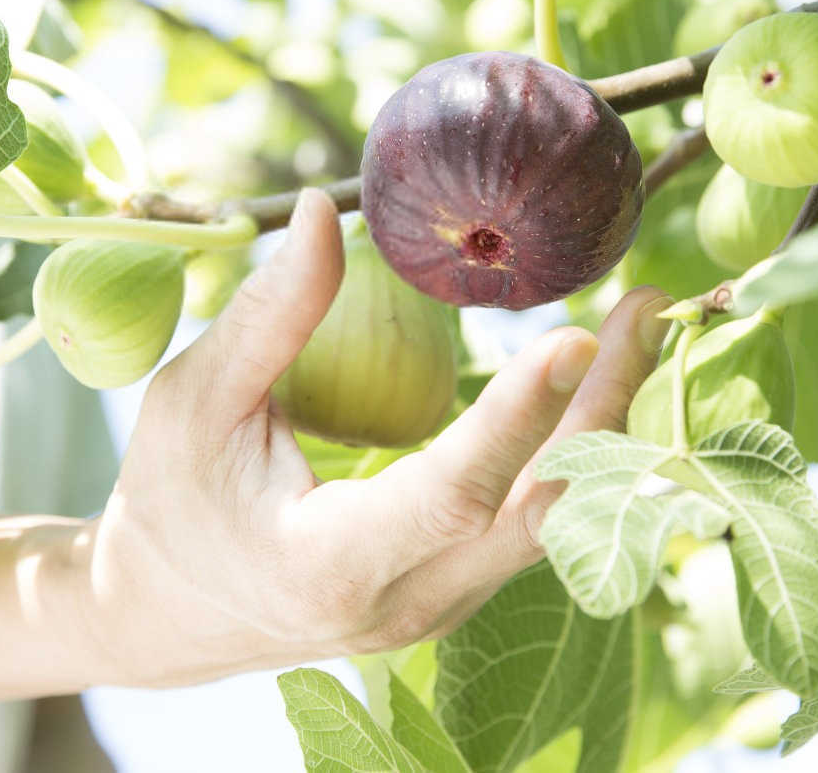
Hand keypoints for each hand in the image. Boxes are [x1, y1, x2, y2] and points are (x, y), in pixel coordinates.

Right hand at [80, 189, 672, 686]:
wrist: (170, 610)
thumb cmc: (170, 496)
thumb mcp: (195, 400)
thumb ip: (268, 314)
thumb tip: (326, 208)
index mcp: (330, 566)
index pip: (449, 496)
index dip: (514, 418)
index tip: (574, 334)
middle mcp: (406, 603)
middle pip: (540, 512)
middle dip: (604, 406)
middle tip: (647, 305)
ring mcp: (442, 608)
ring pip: (557, 522)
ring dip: (606, 422)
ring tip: (640, 323)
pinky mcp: (459, 592)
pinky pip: (540, 524)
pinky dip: (578, 450)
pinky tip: (598, 379)